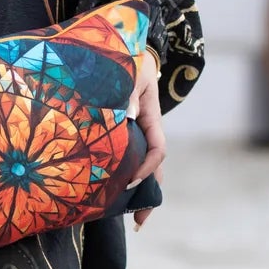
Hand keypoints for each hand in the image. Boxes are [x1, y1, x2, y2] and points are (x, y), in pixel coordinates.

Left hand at [126, 50, 164, 231]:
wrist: (120, 47)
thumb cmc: (126, 57)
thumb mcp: (130, 71)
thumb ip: (126, 91)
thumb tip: (124, 114)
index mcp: (150, 116)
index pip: (158, 148)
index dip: (148, 167)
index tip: (132, 181)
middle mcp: (143, 130)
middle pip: (154, 167)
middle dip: (150, 195)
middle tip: (140, 221)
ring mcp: (133, 134)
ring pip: (141, 168)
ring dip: (138, 193)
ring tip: (134, 221)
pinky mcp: (119, 135)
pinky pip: (124, 160)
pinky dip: (120, 178)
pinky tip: (111, 197)